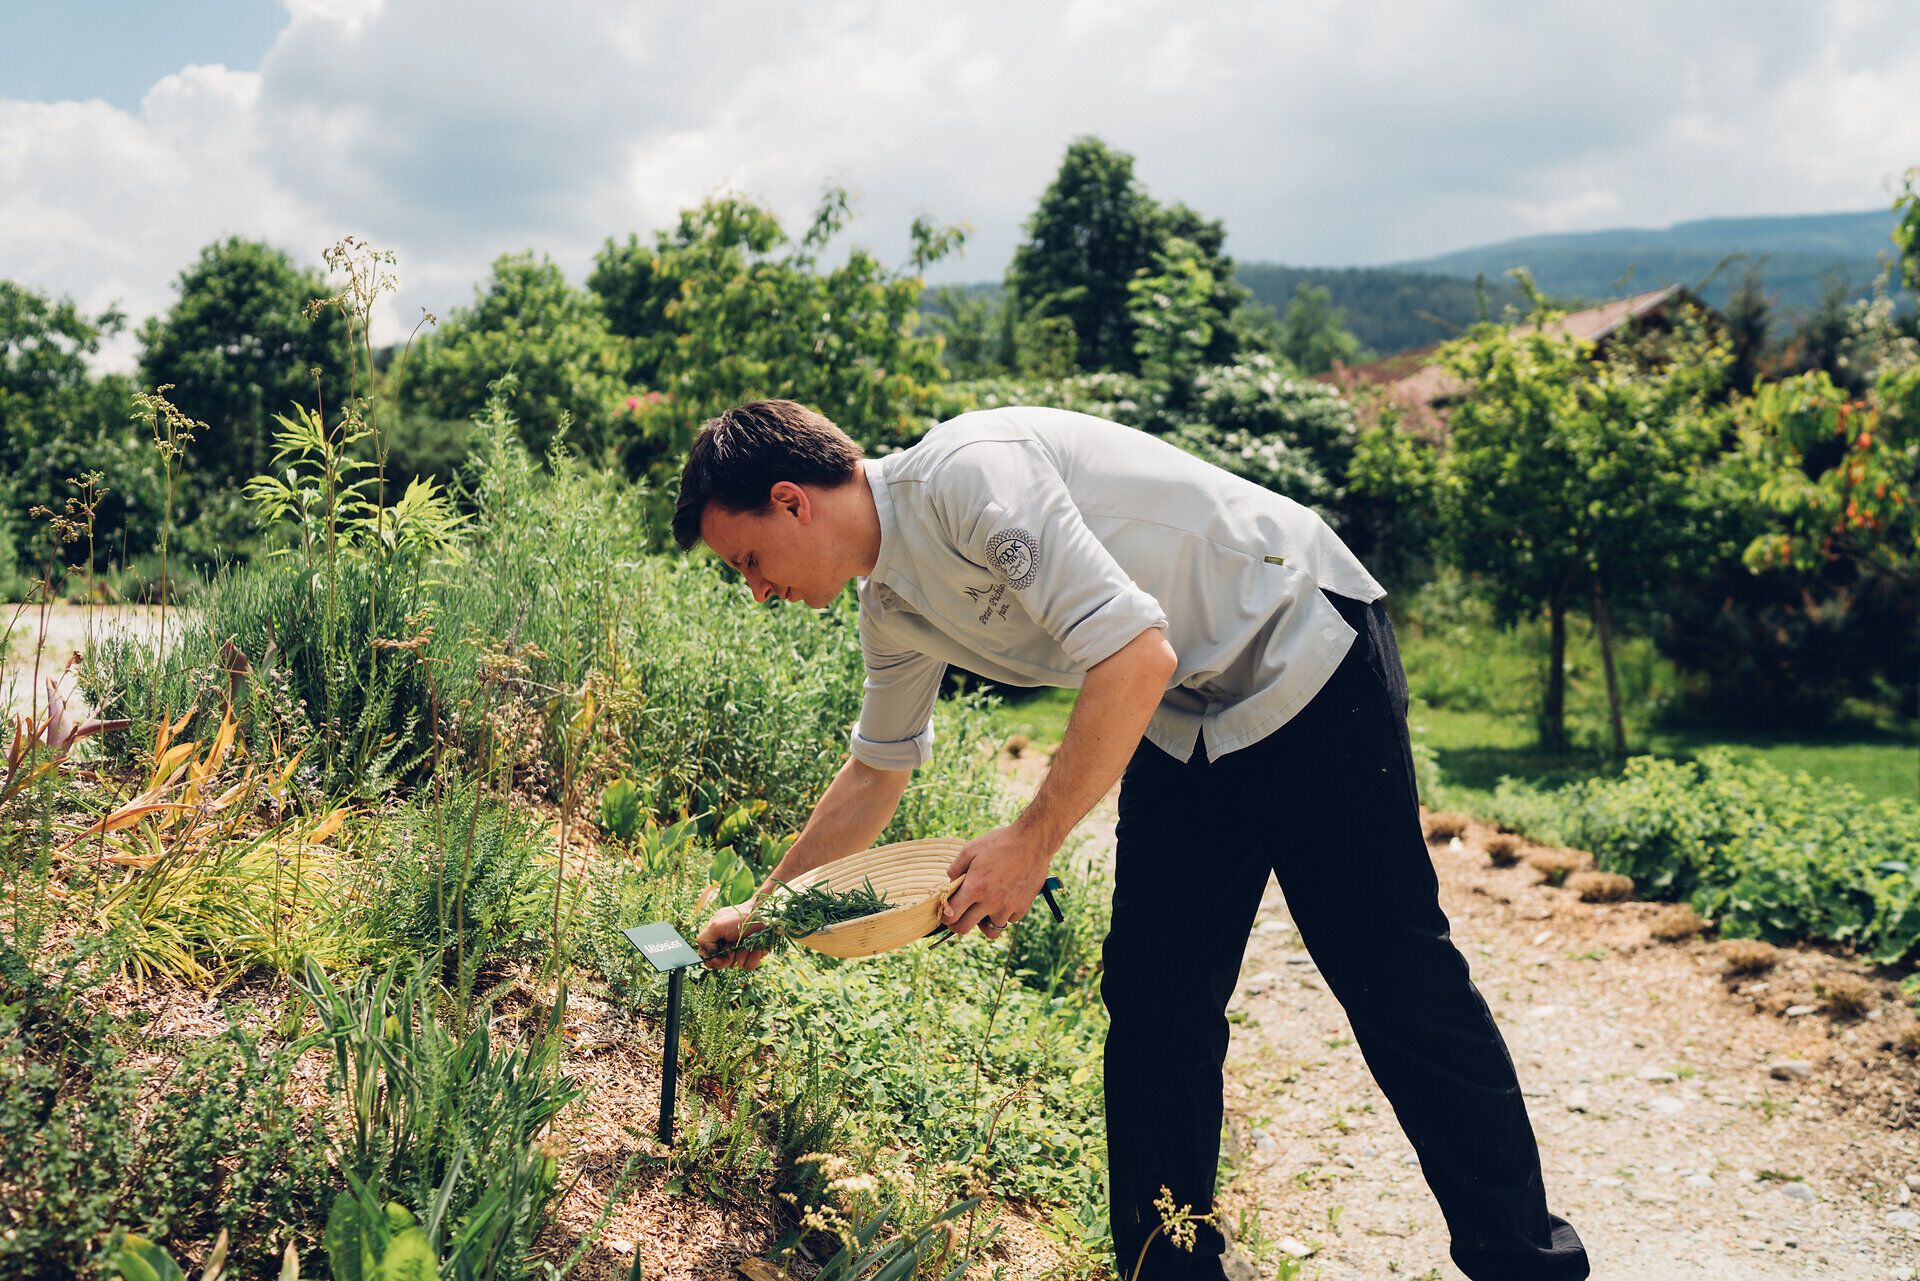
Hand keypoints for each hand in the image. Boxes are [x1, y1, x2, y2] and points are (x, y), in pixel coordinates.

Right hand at [697, 903, 769, 969]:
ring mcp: (740, 952)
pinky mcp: (753, 955)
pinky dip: (753, 957)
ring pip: (736, 966)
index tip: (718, 956)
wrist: (764, 914)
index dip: (712, 961)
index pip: (708, 958)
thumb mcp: (717, 924)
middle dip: (728, 956)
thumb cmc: (740, 917)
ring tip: (747, 941)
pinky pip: (749, 966)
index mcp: (716, 939)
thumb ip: (704, 939)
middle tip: (733, 944)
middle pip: (722, 965)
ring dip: (742, 954)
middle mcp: (727, 947)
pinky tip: (756, 947)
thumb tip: (709, 954)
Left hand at [943, 823, 1052, 939]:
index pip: (951, 916)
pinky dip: (1004, 914)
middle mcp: (990, 902)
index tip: (946, 912)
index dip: (944, 916)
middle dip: (957, 924)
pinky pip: (1008, 920)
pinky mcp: (1022, 908)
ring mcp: (1008, 907)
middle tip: (959, 915)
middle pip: (964, 929)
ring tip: (985, 907)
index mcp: (974, 888)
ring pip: (990, 929)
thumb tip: (950, 882)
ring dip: (984, 920)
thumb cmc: (1000, 843)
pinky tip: (1004, 898)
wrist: (1032, 842)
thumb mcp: (970, 849)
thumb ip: (955, 868)